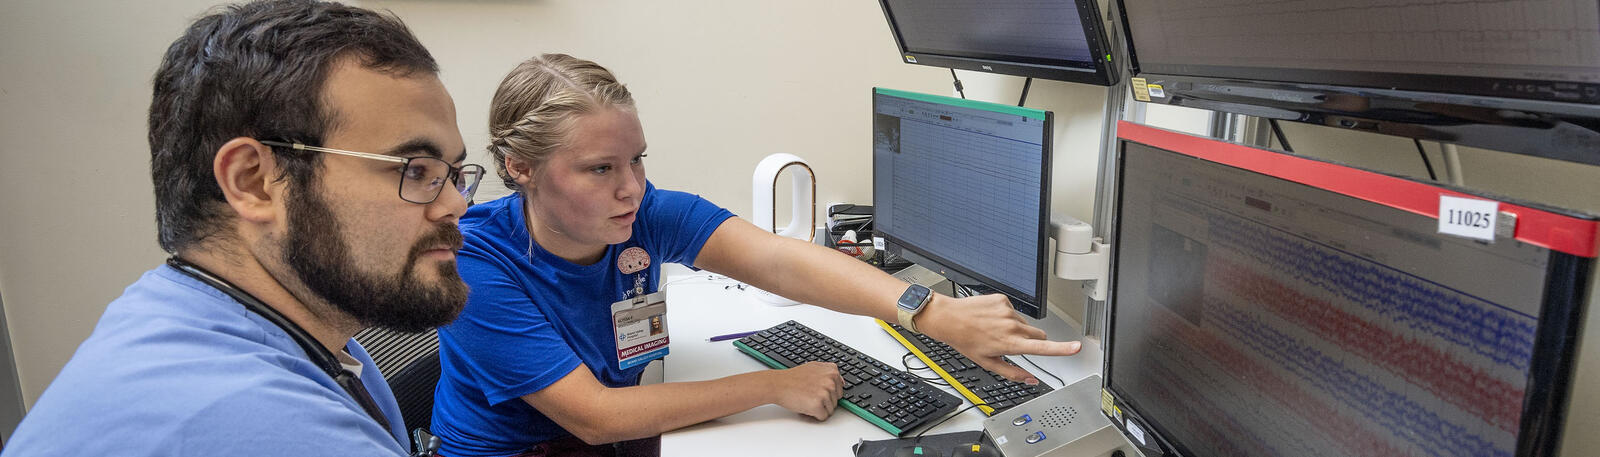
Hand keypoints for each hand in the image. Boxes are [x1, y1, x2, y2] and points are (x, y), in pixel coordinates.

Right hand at [765, 361, 844, 419]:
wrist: (778, 384)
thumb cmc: (793, 378)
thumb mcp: (814, 367)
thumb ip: (828, 372)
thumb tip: (841, 381)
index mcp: (833, 372)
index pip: (839, 390)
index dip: (827, 393)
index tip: (817, 390)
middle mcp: (831, 381)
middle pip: (835, 401)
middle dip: (824, 401)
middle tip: (809, 394)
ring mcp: (825, 393)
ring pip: (830, 410)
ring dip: (819, 408)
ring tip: (806, 399)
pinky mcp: (818, 405)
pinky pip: (823, 417)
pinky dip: (814, 415)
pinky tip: (805, 406)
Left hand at [916, 294, 1081, 383]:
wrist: (949, 318)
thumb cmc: (966, 341)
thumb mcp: (988, 363)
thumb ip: (1013, 373)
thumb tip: (1031, 380)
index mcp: (1011, 344)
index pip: (1042, 347)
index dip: (1062, 349)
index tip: (1076, 347)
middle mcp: (1012, 326)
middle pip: (1038, 335)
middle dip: (1032, 341)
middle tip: (1013, 343)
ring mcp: (1008, 311)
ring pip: (1024, 323)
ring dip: (1016, 328)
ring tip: (994, 329)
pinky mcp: (1003, 299)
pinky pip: (1013, 310)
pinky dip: (1005, 315)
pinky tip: (990, 318)